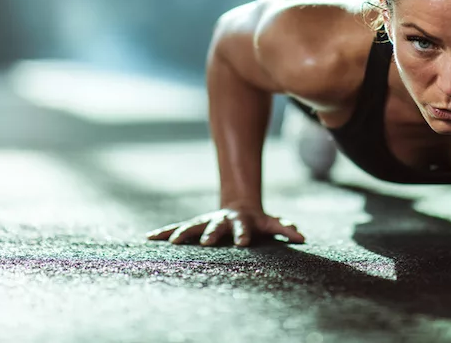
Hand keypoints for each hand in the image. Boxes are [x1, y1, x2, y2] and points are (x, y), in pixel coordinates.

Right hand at [146, 208, 304, 246]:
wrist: (238, 206)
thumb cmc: (257, 221)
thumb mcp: (271, 223)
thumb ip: (284, 228)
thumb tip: (302, 236)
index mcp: (240, 221)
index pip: (243, 228)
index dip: (243, 235)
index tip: (243, 244)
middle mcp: (219, 220)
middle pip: (214, 226)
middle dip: (209, 234)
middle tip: (205, 243)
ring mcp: (205, 222)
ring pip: (191, 226)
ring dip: (182, 233)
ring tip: (171, 242)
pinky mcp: (193, 226)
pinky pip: (177, 229)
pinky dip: (163, 233)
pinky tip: (148, 238)